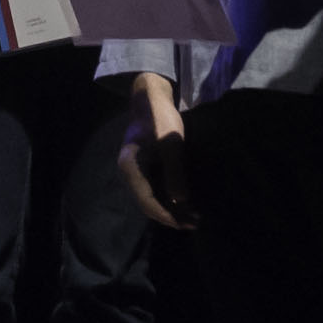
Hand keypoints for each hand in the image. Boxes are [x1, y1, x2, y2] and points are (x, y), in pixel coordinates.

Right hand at [119, 85, 195, 233]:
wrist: (150, 99)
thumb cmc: (160, 119)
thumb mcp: (171, 146)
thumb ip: (174, 174)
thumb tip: (180, 202)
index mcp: (131, 168)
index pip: (147, 202)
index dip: (167, 216)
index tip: (187, 224)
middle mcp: (129, 173)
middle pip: (147, 203)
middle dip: (171, 216)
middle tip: (194, 223)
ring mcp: (134, 170)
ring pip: (151, 197)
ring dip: (170, 208)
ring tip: (192, 215)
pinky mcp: (142, 166)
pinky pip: (153, 188)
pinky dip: (168, 197)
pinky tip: (184, 200)